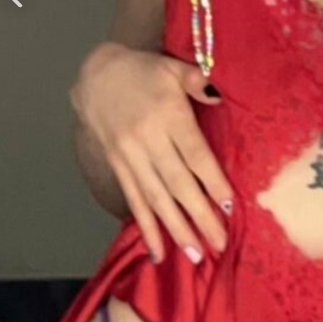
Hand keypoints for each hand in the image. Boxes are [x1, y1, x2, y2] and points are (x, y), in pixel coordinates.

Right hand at [71, 44, 234, 263]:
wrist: (94, 75)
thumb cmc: (143, 71)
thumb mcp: (172, 67)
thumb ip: (196, 79)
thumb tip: (219, 93)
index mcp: (166, 114)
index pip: (192, 153)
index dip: (211, 181)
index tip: (228, 207)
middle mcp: (147, 139)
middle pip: (177, 183)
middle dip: (199, 216)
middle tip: (219, 244)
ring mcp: (129, 156)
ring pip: (156, 198)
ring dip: (176, 229)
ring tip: (195, 254)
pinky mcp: (117, 166)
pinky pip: (134, 200)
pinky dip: (146, 227)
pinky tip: (157, 251)